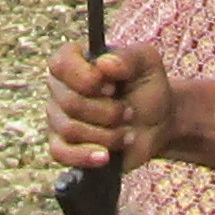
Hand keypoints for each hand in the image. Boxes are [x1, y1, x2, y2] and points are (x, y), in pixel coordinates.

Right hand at [46, 42, 179, 179]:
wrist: (157, 123)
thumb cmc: (147, 88)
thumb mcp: (147, 64)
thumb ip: (129, 58)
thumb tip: (103, 64)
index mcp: (73, 59)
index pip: (61, 65)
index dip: (88, 79)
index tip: (113, 87)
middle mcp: (60, 87)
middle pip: (70, 102)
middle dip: (108, 112)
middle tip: (128, 112)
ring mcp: (58, 118)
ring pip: (70, 129)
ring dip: (107, 134)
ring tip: (126, 132)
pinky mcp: (62, 146)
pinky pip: (60, 153)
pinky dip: (85, 156)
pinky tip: (106, 156)